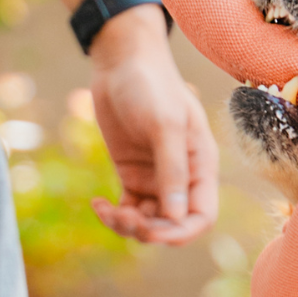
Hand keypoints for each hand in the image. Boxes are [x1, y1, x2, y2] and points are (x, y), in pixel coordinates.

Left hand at [89, 4, 218, 243]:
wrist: (122, 64)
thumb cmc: (151, 86)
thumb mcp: (165, 125)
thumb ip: (172, 170)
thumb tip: (176, 219)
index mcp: (200, 166)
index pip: (201, 216)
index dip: (181, 232)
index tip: (152, 232)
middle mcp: (181, 177)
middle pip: (172, 225)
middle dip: (148, 230)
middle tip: (122, 217)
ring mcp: (155, 178)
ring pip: (148, 222)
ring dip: (128, 226)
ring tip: (106, 210)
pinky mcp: (131, 174)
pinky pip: (127, 209)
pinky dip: (113, 215)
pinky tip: (97, 203)